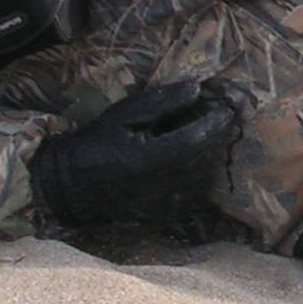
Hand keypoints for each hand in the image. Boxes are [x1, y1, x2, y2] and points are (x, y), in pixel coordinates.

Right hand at [31, 82, 239, 229]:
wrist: (76, 186)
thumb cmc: (98, 143)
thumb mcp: (124, 115)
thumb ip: (162, 102)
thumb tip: (197, 89)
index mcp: (149, 158)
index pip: (197, 139)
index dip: (215, 123)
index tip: (226, 109)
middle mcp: (162, 185)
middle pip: (205, 157)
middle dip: (217, 136)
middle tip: (223, 118)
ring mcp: (167, 204)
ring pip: (205, 175)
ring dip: (212, 154)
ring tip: (210, 135)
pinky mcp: (169, 214)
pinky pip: (198, 191)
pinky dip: (202, 172)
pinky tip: (196, 158)